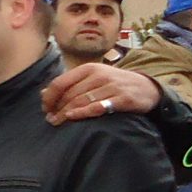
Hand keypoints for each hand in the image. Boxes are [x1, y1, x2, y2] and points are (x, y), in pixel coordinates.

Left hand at [43, 62, 161, 124]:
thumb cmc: (113, 84)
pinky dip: (83, 112)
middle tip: (50, 119)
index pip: (60, 82)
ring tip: (57, 122)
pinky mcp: (123, 98)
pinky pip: (98, 107)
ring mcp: (112, 86)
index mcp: (88, 69)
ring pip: (81, 100)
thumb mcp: (92, 78)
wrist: (147, 87)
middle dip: (56, 108)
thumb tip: (43, 94)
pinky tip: (73, 117)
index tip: (45, 108)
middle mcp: (99, 75)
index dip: (49, 97)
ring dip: (65, 113)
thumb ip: (70, 84)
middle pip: (69, 94)